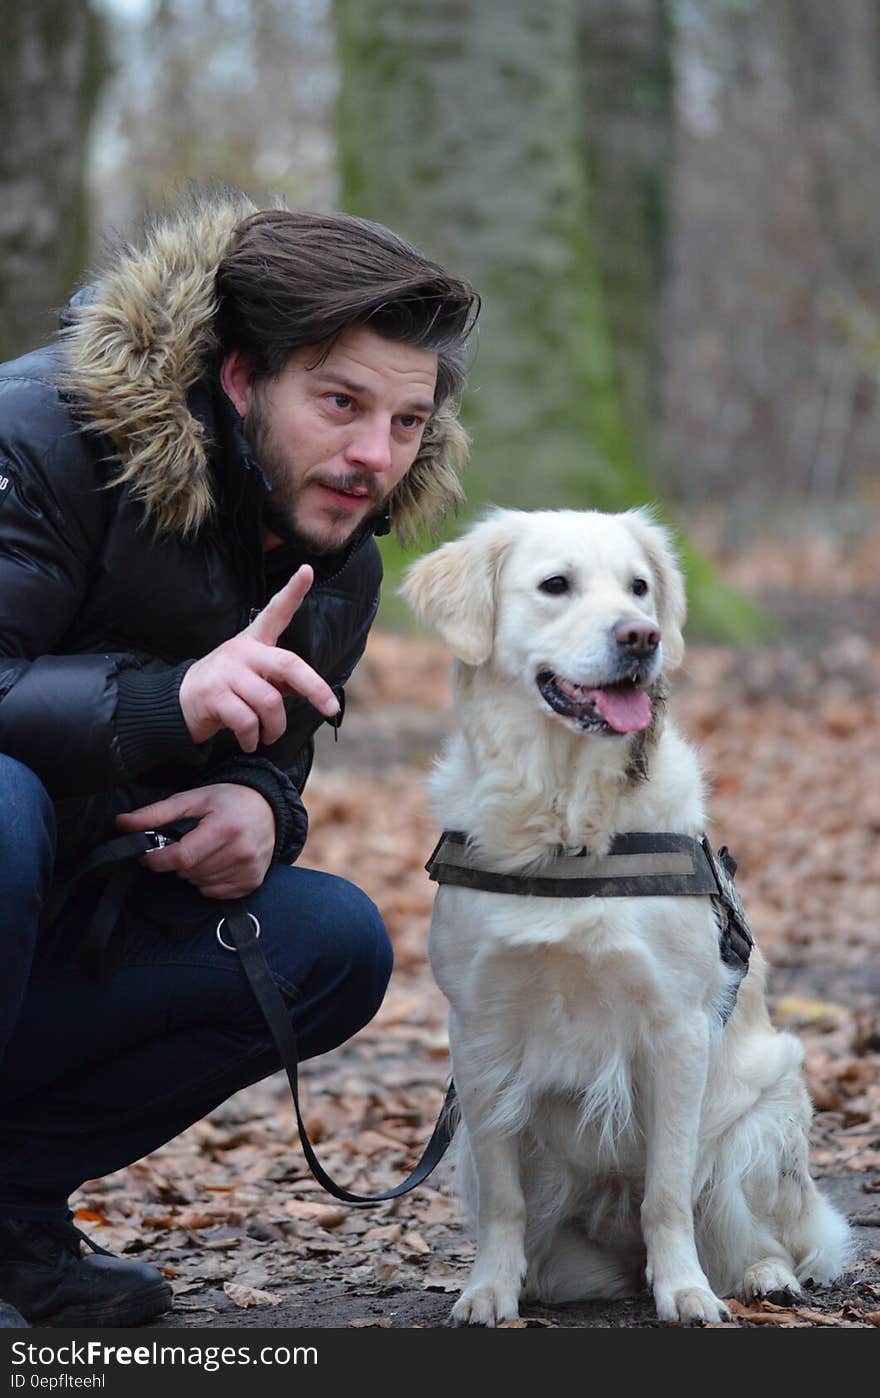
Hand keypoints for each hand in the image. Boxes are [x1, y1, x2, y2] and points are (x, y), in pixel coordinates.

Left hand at [115, 784, 275, 898]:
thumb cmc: (228, 801)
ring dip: (193, 872)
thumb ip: (155, 814)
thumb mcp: (192, 799)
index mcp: (224, 827)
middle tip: (186, 844)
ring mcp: (248, 869)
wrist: (269, 808)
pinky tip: (216, 863)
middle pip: (189, 872)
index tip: (149, 855)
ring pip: (200, 884)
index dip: (158, 860)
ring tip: (204, 851)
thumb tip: (122, 823)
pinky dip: (208, 882)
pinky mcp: (253, 882)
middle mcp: (240, 851)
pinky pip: (215, 893)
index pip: (181, 857)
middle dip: (177, 862)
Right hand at [178, 565, 338, 751]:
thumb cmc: (228, 688)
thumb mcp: (256, 677)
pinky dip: (253, 738)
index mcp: (254, 641)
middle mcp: (241, 651)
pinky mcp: (213, 696)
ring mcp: (226, 672)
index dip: (292, 591)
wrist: (179, 703)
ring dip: (275, 727)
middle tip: (330, 709)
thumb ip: (284, 680)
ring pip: (270, 702)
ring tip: (269, 735)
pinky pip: (247, 722)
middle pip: (288, 665)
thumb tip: (318, 693)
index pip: (276, 612)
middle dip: (315, 688)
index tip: (307, 570)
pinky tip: (249, 742)